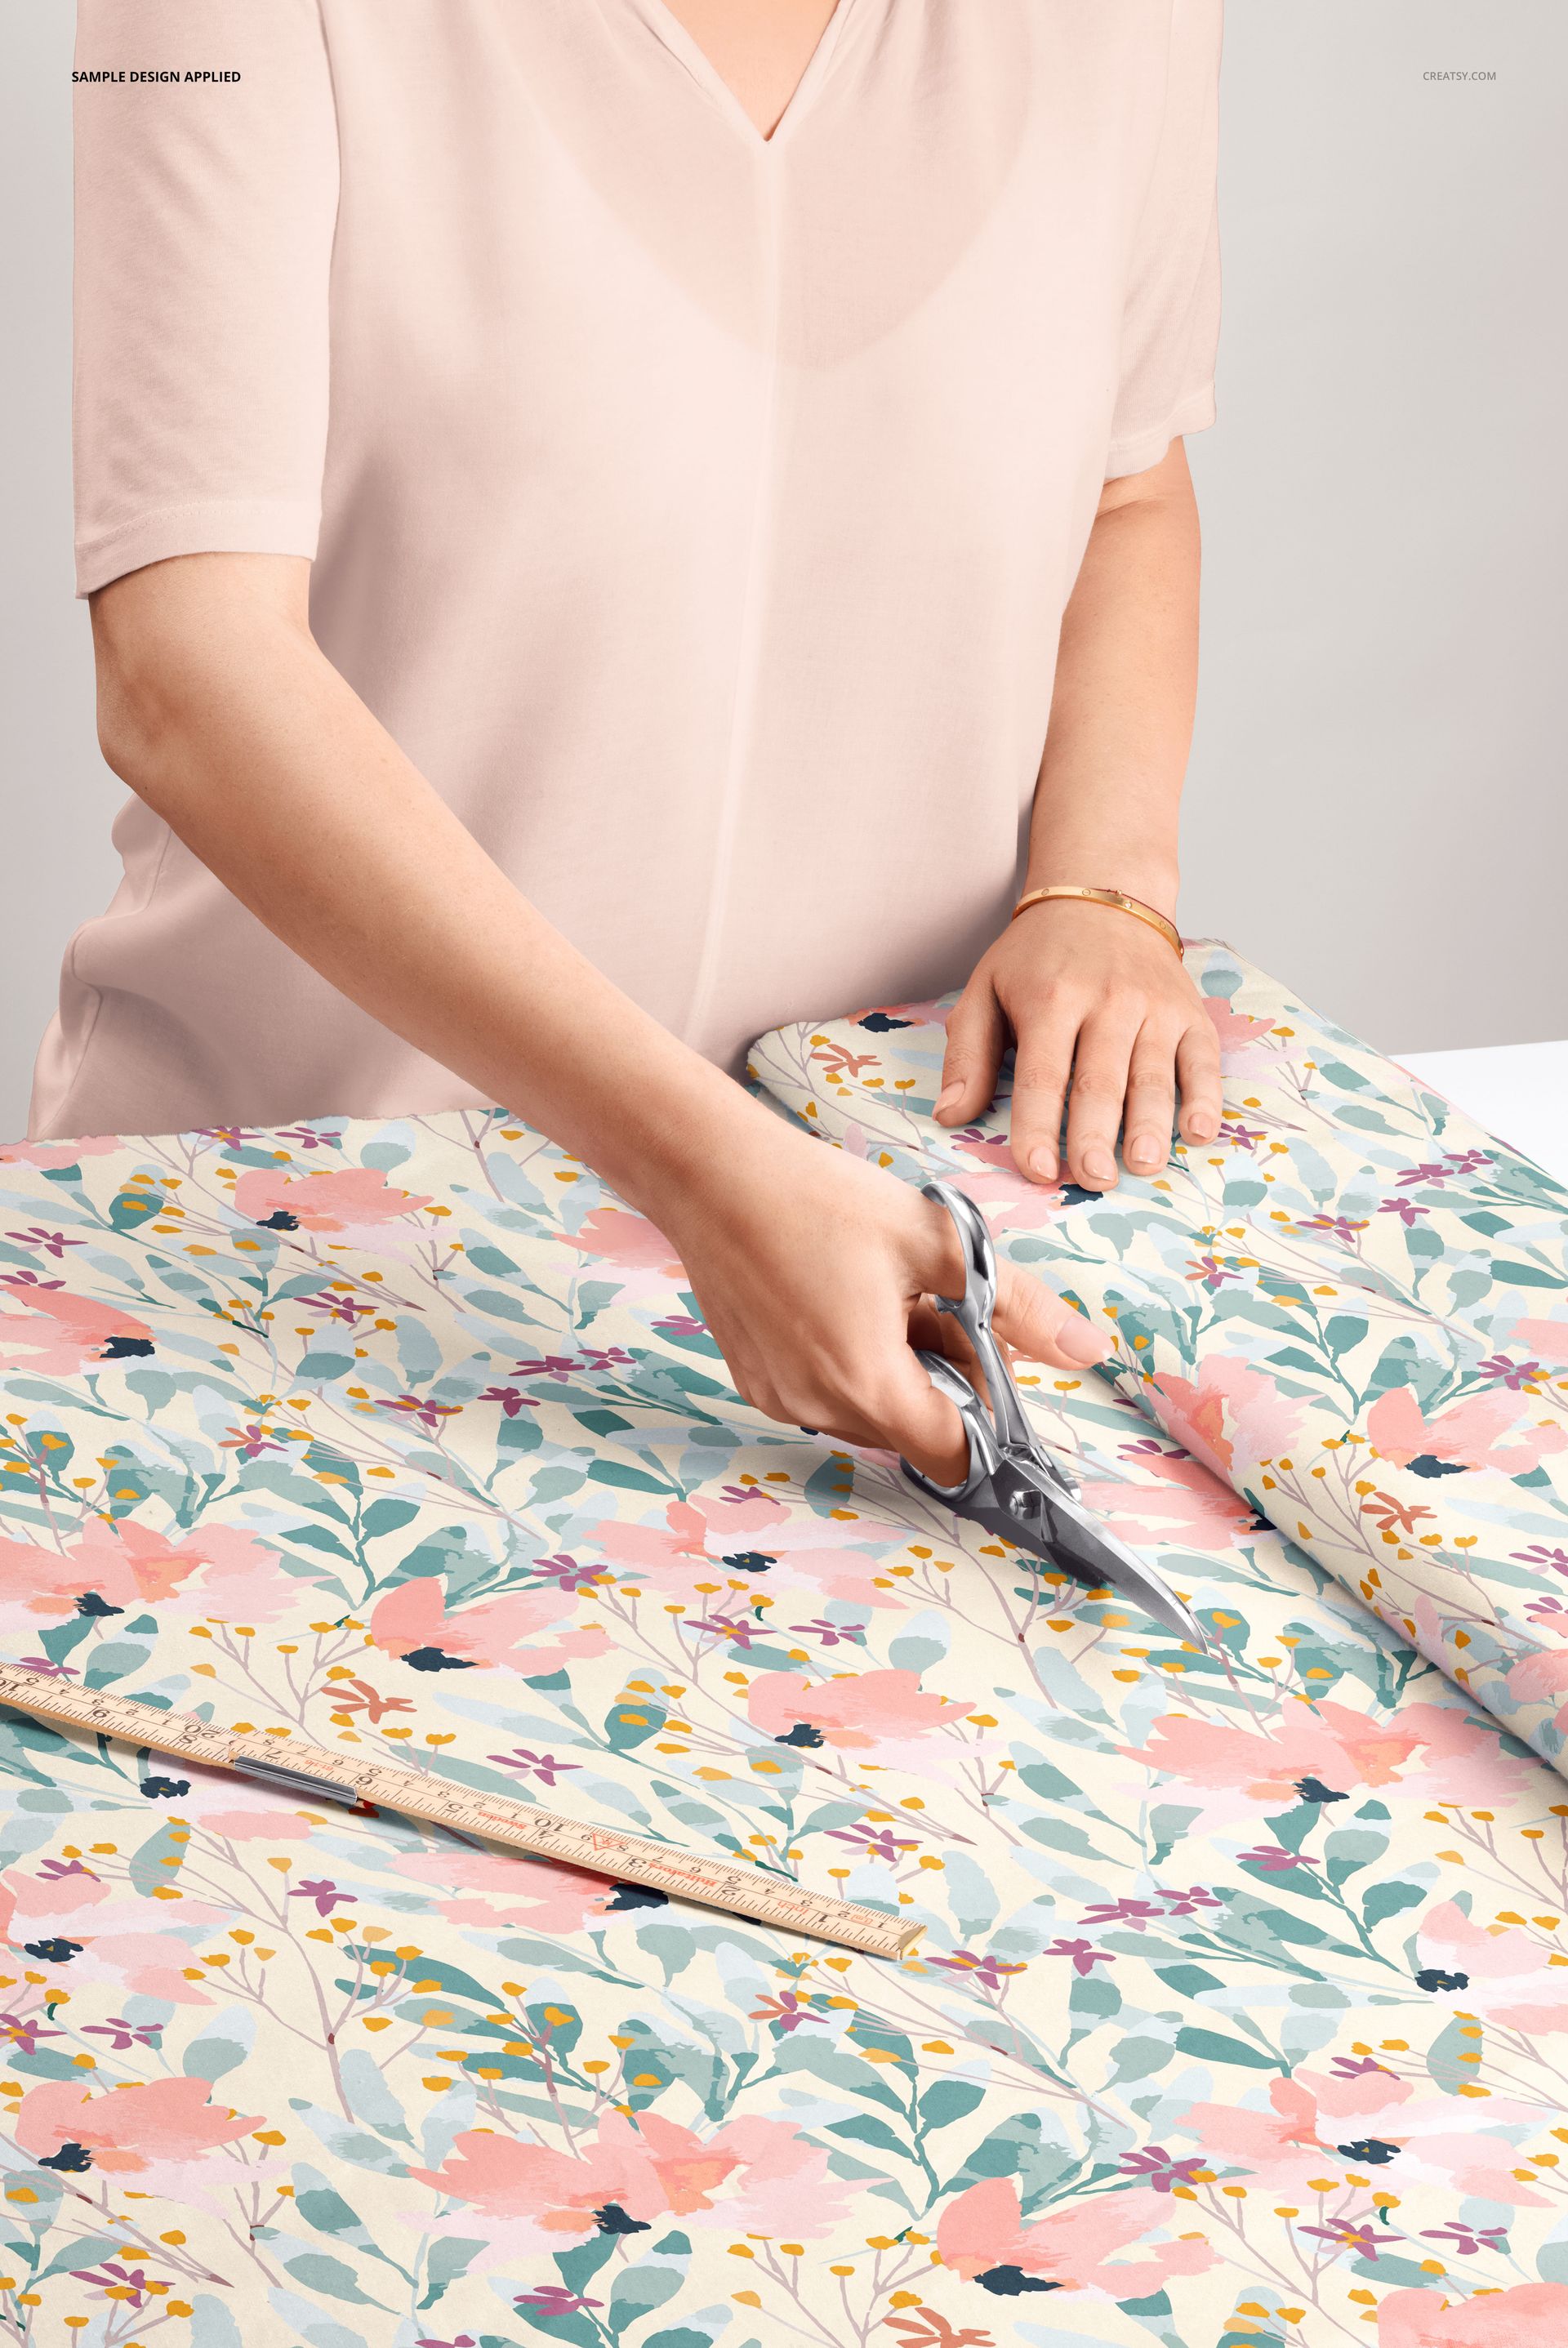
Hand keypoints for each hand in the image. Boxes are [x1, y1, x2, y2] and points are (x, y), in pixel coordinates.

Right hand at [644, 1104, 1113, 1483]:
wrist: (711, 1172)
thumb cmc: (820, 1199)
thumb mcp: (938, 1242)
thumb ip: (1019, 1307)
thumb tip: (1089, 1351)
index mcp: (869, 1384)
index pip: (954, 1455)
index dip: (993, 1428)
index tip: (1004, 1379)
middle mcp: (817, 1408)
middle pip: (914, 1431)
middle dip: (950, 1382)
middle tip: (952, 1307)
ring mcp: (779, 1397)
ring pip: (871, 1411)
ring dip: (903, 1370)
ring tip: (897, 1294)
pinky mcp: (755, 1379)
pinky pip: (827, 1392)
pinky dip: (856, 1362)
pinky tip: (853, 1298)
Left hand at [934, 897, 1222, 1187]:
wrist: (1104, 896)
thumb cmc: (1038, 957)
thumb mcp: (985, 989)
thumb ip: (968, 1055)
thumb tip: (950, 1115)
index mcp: (1051, 998)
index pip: (1043, 1074)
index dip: (1038, 1126)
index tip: (1036, 1169)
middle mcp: (1107, 1002)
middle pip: (1101, 1080)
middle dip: (1095, 1135)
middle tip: (1092, 1179)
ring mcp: (1154, 1007)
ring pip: (1153, 1075)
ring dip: (1150, 1125)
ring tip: (1141, 1165)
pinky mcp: (1189, 1013)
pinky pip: (1202, 1060)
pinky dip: (1205, 1097)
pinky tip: (1198, 1132)